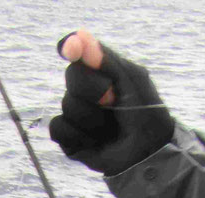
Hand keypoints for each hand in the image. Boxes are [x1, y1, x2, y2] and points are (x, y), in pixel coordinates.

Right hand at [49, 28, 174, 175]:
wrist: (146, 154)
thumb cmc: (144, 114)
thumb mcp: (131, 80)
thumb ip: (105, 58)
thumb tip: (77, 36)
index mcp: (100, 72)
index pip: (78, 52)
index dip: (74, 49)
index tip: (71, 48)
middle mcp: (85, 91)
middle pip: (72, 77)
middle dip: (94, 90)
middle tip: (113, 102)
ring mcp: (76, 115)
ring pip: (68, 105)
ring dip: (94, 119)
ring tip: (110, 129)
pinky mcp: (69, 139)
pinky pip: (58, 128)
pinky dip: (78, 135)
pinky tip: (95, 142)